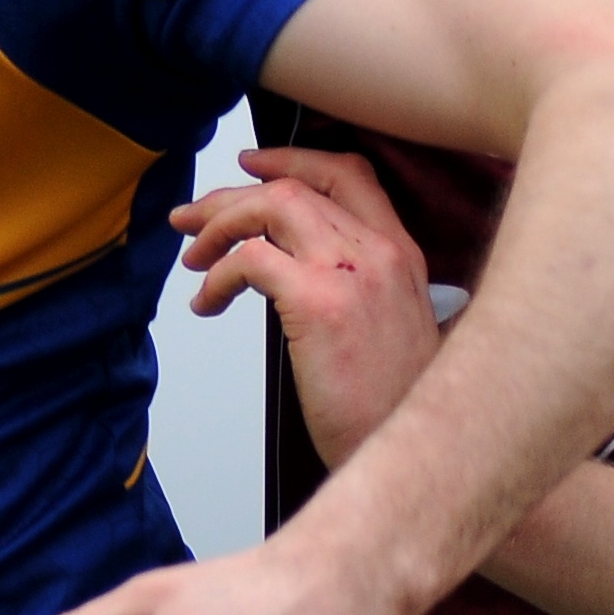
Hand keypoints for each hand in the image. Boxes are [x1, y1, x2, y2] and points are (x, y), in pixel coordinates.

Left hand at [173, 148, 442, 466]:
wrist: (420, 454)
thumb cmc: (392, 404)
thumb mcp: (387, 327)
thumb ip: (352, 284)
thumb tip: (282, 264)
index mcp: (401, 254)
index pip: (347, 173)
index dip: (292, 159)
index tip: (250, 165)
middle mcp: (381, 252)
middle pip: (294, 187)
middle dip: (232, 196)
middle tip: (193, 218)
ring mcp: (351, 272)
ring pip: (269, 207)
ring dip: (219, 224)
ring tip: (193, 256)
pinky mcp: (319, 302)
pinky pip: (248, 259)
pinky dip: (217, 276)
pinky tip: (207, 304)